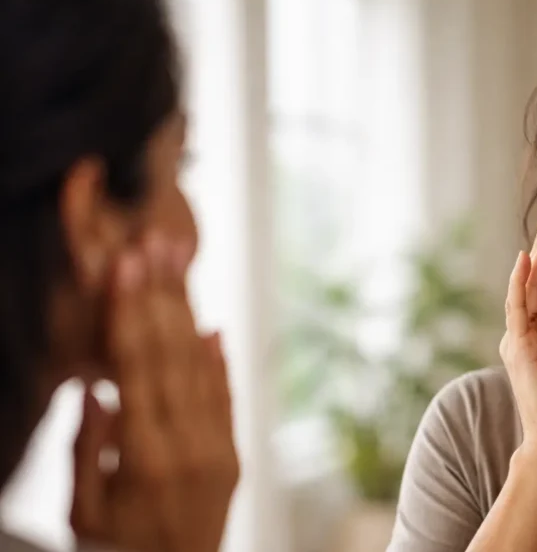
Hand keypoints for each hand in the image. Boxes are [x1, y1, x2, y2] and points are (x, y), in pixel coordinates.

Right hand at [71, 235, 238, 551]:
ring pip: (202, 367)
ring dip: (189, 312)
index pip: (136, 369)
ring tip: (178, 266)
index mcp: (145, 457)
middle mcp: (190, 445)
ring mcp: (219, 449)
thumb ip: (88, 450)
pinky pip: (227, 397)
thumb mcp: (84, 511)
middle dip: (160, 295)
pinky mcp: (234, 455)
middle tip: (153, 243)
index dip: (130, 313)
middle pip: (172, 356)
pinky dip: (220, 361)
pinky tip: (213, 326)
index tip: (125, 265)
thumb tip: (95, 388)